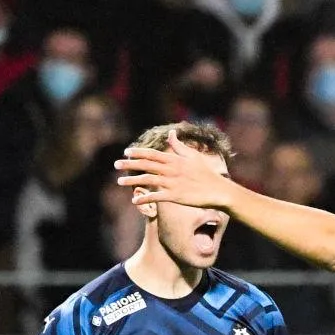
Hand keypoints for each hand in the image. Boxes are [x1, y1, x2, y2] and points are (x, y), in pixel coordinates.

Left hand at [114, 139, 237, 209]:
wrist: (219, 190)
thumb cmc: (206, 173)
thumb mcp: (193, 156)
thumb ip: (179, 145)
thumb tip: (171, 134)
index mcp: (175, 160)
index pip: (152, 154)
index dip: (137, 152)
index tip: (126, 152)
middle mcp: (171, 170)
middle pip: (145, 165)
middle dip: (129, 164)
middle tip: (116, 165)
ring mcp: (172, 183)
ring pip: (147, 180)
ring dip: (132, 181)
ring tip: (120, 182)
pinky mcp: (175, 196)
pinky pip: (155, 197)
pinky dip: (144, 198)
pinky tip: (135, 200)